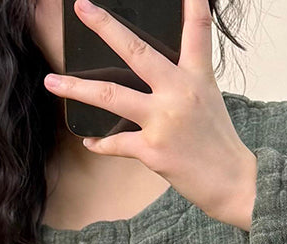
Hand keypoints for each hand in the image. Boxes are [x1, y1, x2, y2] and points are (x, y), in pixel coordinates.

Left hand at [42, 0, 257, 230]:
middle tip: (84, 9)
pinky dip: (101, 143)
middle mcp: (178, 92)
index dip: (192, 3)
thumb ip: (182, 83)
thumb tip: (152, 77)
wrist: (233, 182)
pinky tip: (90, 141)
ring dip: (76, 89)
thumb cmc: (219, 143)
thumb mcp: (208, 101)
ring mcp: (163, 120)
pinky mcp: (152, 150)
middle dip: (106, 27)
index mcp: (197, 77)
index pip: (197, 30)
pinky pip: (116, 143)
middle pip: (136, 51)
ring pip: (110, 97)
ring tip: (53, 82)